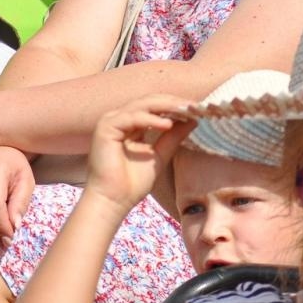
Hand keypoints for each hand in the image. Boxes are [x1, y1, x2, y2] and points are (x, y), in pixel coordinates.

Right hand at [85, 96, 194, 211]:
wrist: (113, 201)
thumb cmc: (131, 183)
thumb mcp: (159, 156)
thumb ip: (172, 138)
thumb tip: (192, 121)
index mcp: (130, 124)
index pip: (154, 107)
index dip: (175, 106)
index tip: (196, 108)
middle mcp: (119, 118)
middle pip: (149, 102)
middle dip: (173, 102)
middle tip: (194, 105)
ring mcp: (110, 121)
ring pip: (141, 105)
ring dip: (165, 107)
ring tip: (185, 111)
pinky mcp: (105, 127)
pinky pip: (132, 117)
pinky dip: (151, 119)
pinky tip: (168, 124)